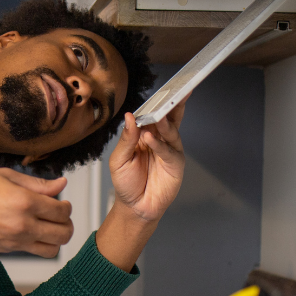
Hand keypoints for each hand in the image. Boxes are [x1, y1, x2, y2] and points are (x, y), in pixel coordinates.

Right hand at [0, 167, 72, 257]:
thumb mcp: (7, 177)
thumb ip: (37, 183)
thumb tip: (61, 184)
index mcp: (24, 201)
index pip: (62, 211)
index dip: (66, 206)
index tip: (61, 202)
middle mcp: (22, 224)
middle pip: (63, 233)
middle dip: (67, 224)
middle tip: (59, 216)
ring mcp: (14, 240)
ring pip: (53, 249)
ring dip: (56, 239)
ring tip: (49, 228)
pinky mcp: (6, 250)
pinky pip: (34, 252)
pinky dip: (39, 245)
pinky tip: (31, 232)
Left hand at [109, 97, 186, 222]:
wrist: (134, 207)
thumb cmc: (126, 183)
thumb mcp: (119, 159)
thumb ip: (126, 139)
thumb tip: (130, 116)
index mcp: (144, 135)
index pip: (152, 115)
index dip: (155, 102)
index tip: (161, 88)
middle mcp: (159, 140)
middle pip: (168, 117)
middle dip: (173, 104)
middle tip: (176, 90)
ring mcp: (168, 151)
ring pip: (171, 131)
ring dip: (166, 123)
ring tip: (159, 116)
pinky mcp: (175, 164)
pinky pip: (168, 151)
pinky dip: (159, 144)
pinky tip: (150, 138)